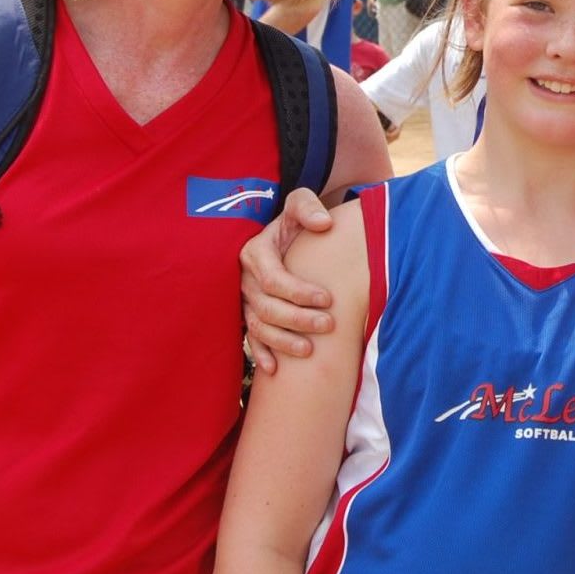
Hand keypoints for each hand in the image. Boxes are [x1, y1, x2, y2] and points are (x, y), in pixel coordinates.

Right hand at [239, 189, 336, 374]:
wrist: (285, 235)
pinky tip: (275, 369)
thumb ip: (308, 207)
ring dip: (282, 341)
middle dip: (297, 319)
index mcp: (255, 252)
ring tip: (309, 350)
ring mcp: (245, 299)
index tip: (328, 298)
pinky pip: (250, 337)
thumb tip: (324, 224)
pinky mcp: (248, 313)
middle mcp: (246, 278)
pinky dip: (261, 353)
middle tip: (329, 325)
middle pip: (267, 307)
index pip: (274, 279)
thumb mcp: (299, 204)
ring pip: (258, 326)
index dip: (299, 292)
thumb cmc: (295, 221)